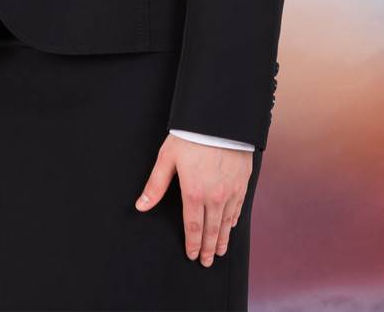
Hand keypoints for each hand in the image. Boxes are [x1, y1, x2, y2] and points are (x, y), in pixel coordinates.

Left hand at [135, 133, 252, 265]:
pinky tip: (231, 227)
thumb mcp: (166, 159)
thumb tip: (141, 205)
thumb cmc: (190, 137)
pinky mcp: (243, 184)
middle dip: (209, 248)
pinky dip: (234, 221)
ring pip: (227, 223)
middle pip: (212, 230)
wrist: (220, 122)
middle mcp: (215, 197)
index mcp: (193, 193)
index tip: (192, 255)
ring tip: (220, 252)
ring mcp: (231, 192)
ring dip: (223, 239)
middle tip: (207, 262)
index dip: (193, 243)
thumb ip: (155, 185)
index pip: (193, 226)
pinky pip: (239, 209)